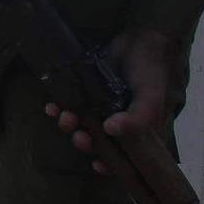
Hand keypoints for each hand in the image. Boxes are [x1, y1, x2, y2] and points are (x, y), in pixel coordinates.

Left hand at [46, 29, 176, 161]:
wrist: (139, 38)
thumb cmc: (151, 70)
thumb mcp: (151, 95)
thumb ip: (138, 117)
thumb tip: (112, 131)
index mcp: (141, 131)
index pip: (127, 158)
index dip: (112, 165)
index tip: (97, 165)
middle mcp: (121, 124)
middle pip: (100, 144)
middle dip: (86, 143)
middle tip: (80, 137)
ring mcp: (103, 110)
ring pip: (82, 126)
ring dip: (70, 127)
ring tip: (65, 117)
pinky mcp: (87, 95)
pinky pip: (70, 107)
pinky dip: (59, 109)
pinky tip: (52, 106)